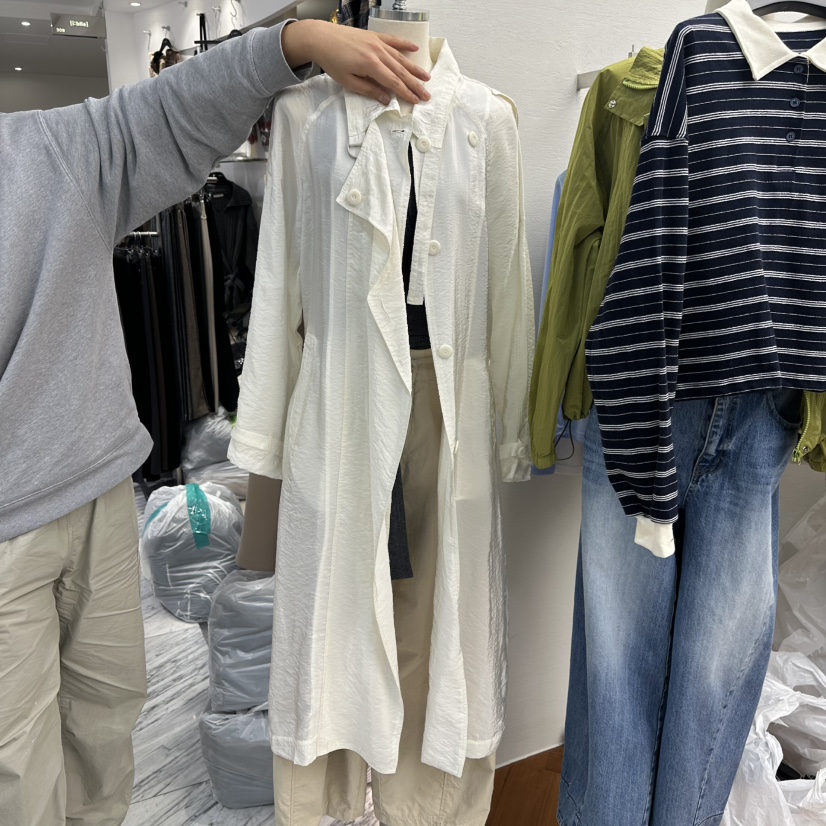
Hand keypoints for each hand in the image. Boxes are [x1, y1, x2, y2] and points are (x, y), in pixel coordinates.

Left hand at [282, 20, 430, 105]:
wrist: (321, 38)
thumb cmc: (332, 62)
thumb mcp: (348, 82)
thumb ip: (369, 90)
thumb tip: (386, 100)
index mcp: (371, 65)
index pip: (394, 82)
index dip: (406, 93)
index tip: (417, 101)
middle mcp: (377, 52)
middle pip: (401, 71)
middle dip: (415, 84)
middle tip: (427, 95)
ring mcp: (377, 42)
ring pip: (400, 57)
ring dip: (414, 68)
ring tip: (426, 77)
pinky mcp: (374, 36)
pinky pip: (393, 40)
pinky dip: (405, 44)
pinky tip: (416, 48)